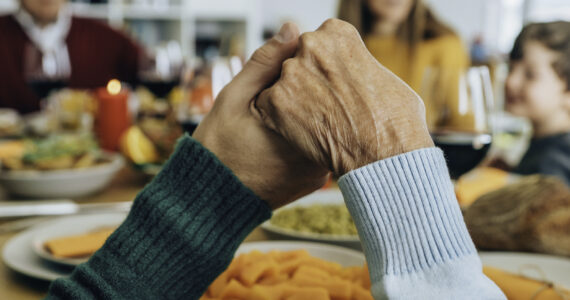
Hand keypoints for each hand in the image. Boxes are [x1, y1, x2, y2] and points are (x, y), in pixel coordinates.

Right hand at [192, 23, 328, 208]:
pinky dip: (313, 135)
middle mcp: (317, 157)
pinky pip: (322, 149)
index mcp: (300, 134)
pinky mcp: (316, 182)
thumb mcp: (234, 98)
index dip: (315, 71)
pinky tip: (292, 130)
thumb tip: (292, 29)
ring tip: (290, 110)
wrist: (211, 202)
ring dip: (317, 114)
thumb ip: (264, 64)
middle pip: (331, 110)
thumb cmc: (218, 149)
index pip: (325, 88)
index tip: (301, 66)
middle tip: (293, 89)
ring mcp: (319, 173)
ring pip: (329, 130)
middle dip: (318, 92)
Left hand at [254, 19, 433, 175]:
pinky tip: (301, 132)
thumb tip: (354, 73)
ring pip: (282, 83)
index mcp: (338, 33)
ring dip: (293, 100)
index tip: (337, 85)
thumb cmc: (394, 120)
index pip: (320, 43)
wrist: (383, 154)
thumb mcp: (384, 77)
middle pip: (298, 60)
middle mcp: (311, 45)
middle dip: (308, 81)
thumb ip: (358, 65)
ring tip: (317, 122)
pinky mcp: (276, 101)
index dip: (327, 67)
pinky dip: (279, 120)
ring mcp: (291, 72)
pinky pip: (268, 106)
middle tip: (326, 105)